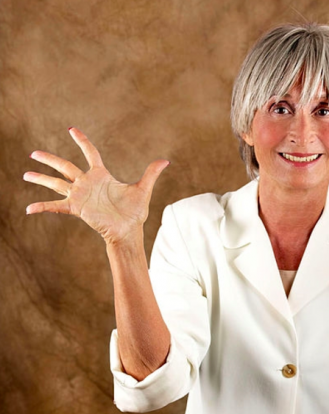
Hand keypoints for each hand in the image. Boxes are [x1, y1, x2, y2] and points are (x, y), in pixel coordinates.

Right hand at [24, 127, 169, 244]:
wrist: (129, 230)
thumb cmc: (135, 212)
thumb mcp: (143, 189)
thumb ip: (151, 173)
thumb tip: (166, 160)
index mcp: (102, 175)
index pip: (90, 153)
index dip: (82, 141)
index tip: (71, 129)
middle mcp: (87, 183)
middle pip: (65, 166)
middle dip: (49, 159)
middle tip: (33, 153)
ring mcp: (80, 196)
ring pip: (57, 183)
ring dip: (41, 179)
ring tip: (25, 174)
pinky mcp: (77, 208)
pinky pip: (56, 206)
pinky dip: (43, 207)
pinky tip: (29, 209)